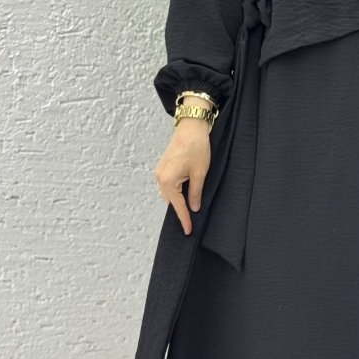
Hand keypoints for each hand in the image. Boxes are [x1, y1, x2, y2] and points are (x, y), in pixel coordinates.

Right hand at [155, 120, 210, 235]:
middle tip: (191, 221)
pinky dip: (175, 191)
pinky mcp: (162, 167)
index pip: (178, 206)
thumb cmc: (196, 147)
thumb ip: (195, 192)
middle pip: (170, 201)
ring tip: (190, 205)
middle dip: (180, 209)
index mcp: (168, 180)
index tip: (187, 231)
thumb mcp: (200, 173)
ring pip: (168, 193)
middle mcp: (160, 177)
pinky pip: (166, 185)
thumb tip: (194, 207)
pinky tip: (185, 192)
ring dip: (178, 199)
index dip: (184, 219)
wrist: (190, 127)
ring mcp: (159, 172)